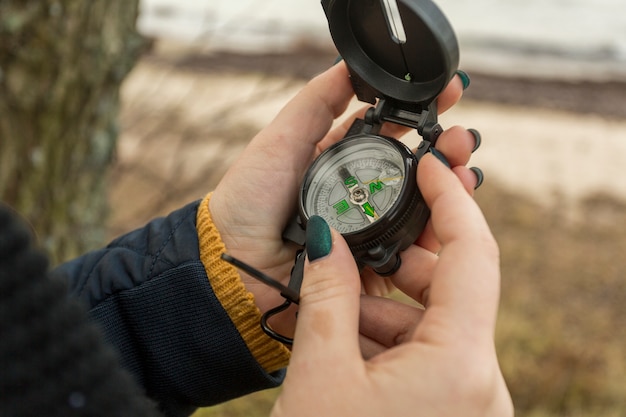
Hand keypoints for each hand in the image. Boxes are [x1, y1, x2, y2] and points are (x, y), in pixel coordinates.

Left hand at [209, 62, 478, 338]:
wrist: (237, 262)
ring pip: (422, 205)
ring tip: (465, 169)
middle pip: (413, 167)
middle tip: (462, 137)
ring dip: (449, 186)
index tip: (449, 93)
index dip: (420, 112)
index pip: (390, 130)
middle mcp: (359, 192)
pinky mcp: (375, 264)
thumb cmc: (249, 200)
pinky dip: (438, 230)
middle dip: (443, 148)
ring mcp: (370, 228)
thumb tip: (351, 64)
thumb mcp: (282, 139)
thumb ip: (317, 102)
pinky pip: (414, 247)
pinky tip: (454, 212)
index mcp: (339, 159)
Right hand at [271, 154, 512, 416]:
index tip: (427, 164)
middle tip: (349, 250)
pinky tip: (344, 344)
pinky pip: (428, 354)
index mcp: (458, 364)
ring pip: (434, 322)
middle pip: (449, 287)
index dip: (448, 197)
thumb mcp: (319, 373)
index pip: (471, 252)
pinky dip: (388, 337)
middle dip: (395, 263)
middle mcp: (480, 382)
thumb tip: (327, 238)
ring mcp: (470, 398)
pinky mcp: (453, 410)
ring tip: (332, 312)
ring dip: (382, 307)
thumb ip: (327, 295)